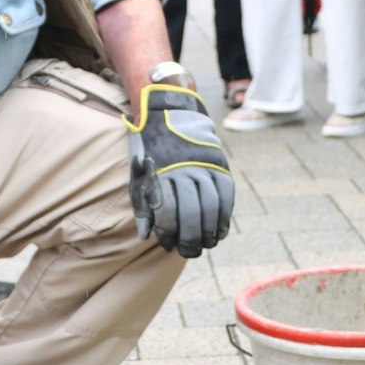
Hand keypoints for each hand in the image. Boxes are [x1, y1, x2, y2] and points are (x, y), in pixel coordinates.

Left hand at [127, 85, 234, 257]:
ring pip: (212, 206)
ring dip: (210, 231)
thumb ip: (142, 206)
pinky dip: (225, 214)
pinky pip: (227, 193)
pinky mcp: (219, 163)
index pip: (167, 213)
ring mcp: (204, 166)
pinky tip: (220, 229)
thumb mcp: (137, 175)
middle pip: (192, 214)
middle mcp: (183, 170)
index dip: (169, 234)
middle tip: (190, 252)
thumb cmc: (149, 150)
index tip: (168, 246)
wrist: (168, 113)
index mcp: (160, 173)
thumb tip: (145, 236)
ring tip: (206, 244)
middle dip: (191, 239)